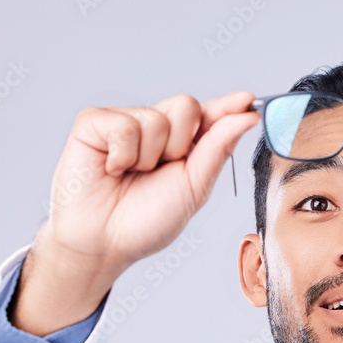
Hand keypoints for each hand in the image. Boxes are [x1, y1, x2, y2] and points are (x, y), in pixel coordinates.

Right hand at [46, 91, 260, 272]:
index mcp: (182, 146)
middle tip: (159, 172)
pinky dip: (122, 154)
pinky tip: (111, 169)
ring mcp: (124, 122)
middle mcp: (155, 129)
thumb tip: (248, 116)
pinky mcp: (94, 122)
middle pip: (187, 107)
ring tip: (130, 176)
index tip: (247, 100)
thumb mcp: (194, 188)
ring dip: (148, 156)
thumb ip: (218, 149)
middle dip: (180, 146)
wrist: (103, 243)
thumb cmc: (146, 222)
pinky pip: (124, 124)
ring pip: (157, 117)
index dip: (227, 107)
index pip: (209, 115)